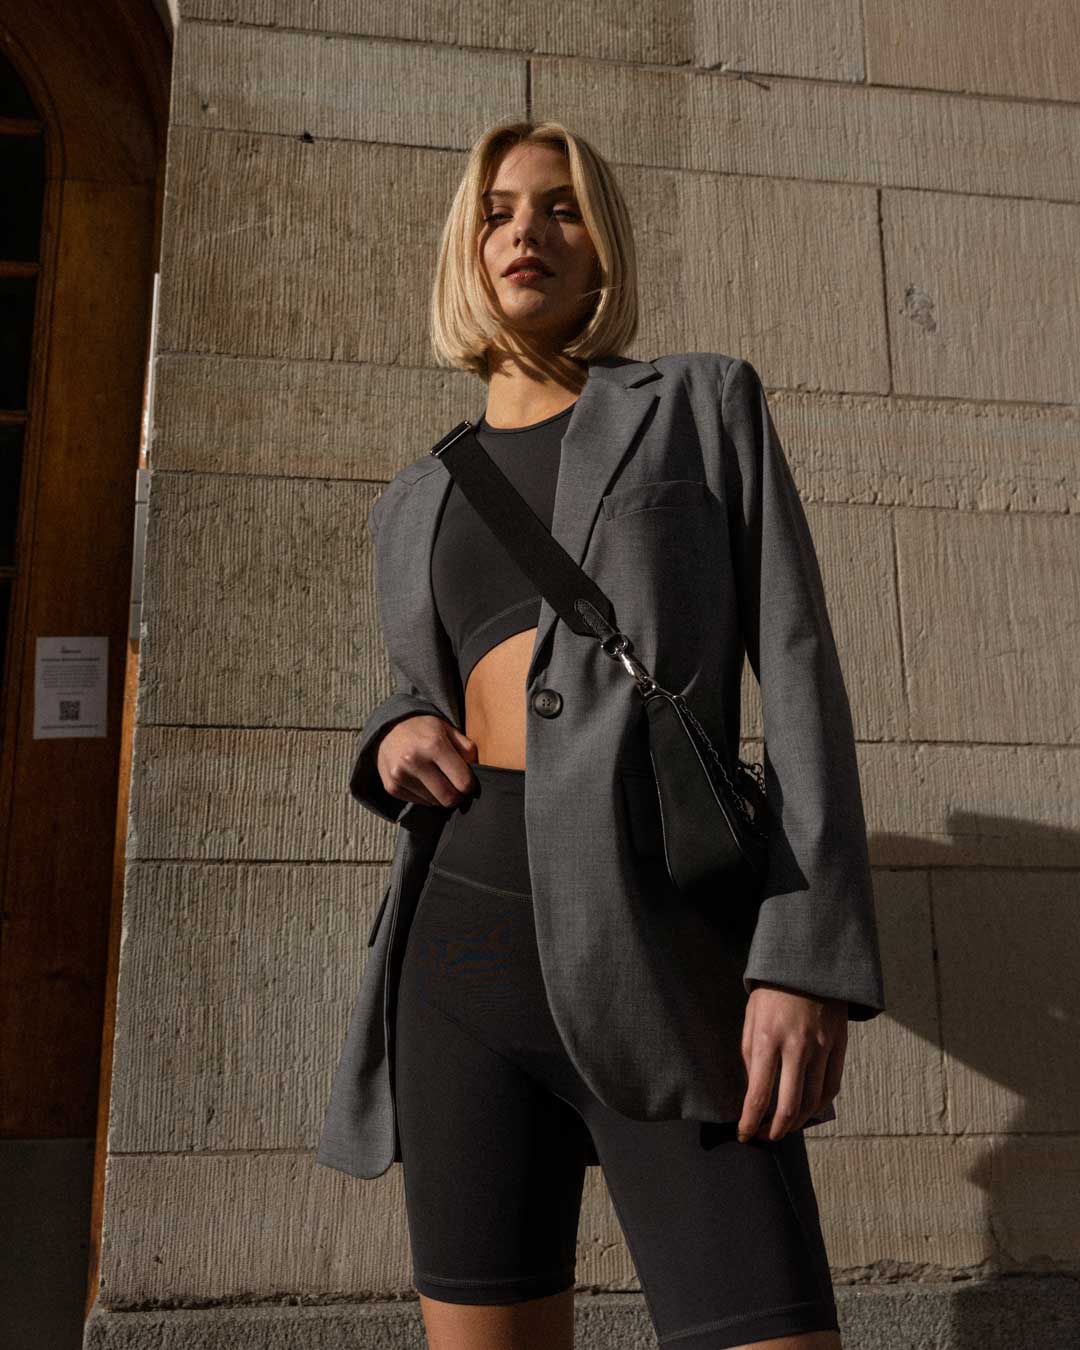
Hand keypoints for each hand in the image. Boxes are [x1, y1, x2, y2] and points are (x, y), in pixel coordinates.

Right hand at [376, 714, 478, 809]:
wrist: (389, 728)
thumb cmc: (425, 730)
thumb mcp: (449, 730)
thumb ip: (468, 750)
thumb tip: (478, 774)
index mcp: (434, 745)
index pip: (463, 782)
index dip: (469, 784)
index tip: (467, 780)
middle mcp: (414, 761)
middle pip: (448, 798)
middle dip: (457, 795)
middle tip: (455, 786)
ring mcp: (400, 775)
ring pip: (434, 803)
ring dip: (440, 795)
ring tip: (437, 779)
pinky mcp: (391, 787)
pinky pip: (419, 803)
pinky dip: (426, 796)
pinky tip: (423, 781)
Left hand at [737, 980, 847, 1142]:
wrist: (808, 964)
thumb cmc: (772, 993)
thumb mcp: (750, 1019)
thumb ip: (751, 1057)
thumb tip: (754, 1091)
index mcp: (767, 1039)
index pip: (758, 1094)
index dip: (750, 1122)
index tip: (744, 1133)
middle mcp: (795, 1047)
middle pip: (788, 1106)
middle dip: (775, 1131)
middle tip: (766, 1137)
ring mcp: (820, 1048)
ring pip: (812, 1102)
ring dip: (797, 1122)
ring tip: (785, 1127)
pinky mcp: (839, 1046)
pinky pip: (832, 1087)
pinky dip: (820, 1106)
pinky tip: (808, 1110)